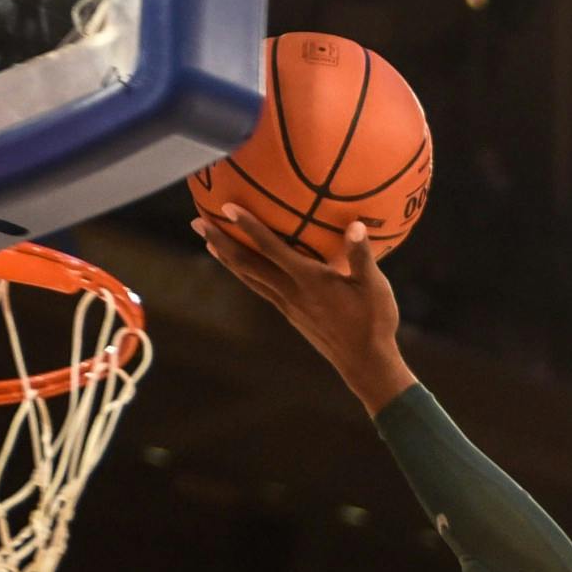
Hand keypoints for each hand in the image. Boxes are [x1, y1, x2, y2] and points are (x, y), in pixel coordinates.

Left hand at [192, 204, 416, 413]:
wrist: (364, 364)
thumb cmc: (374, 323)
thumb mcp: (374, 287)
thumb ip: (362, 254)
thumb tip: (356, 225)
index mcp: (309, 281)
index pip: (271, 249)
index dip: (249, 227)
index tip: (226, 207)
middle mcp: (291, 293)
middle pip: (247, 265)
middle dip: (221, 242)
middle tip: (197, 222)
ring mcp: (288, 306)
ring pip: (249, 278)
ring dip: (227, 258)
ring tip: (209, 242)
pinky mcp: (291, 315)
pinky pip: (261, 288)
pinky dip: (246, 274)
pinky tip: (244, 268)